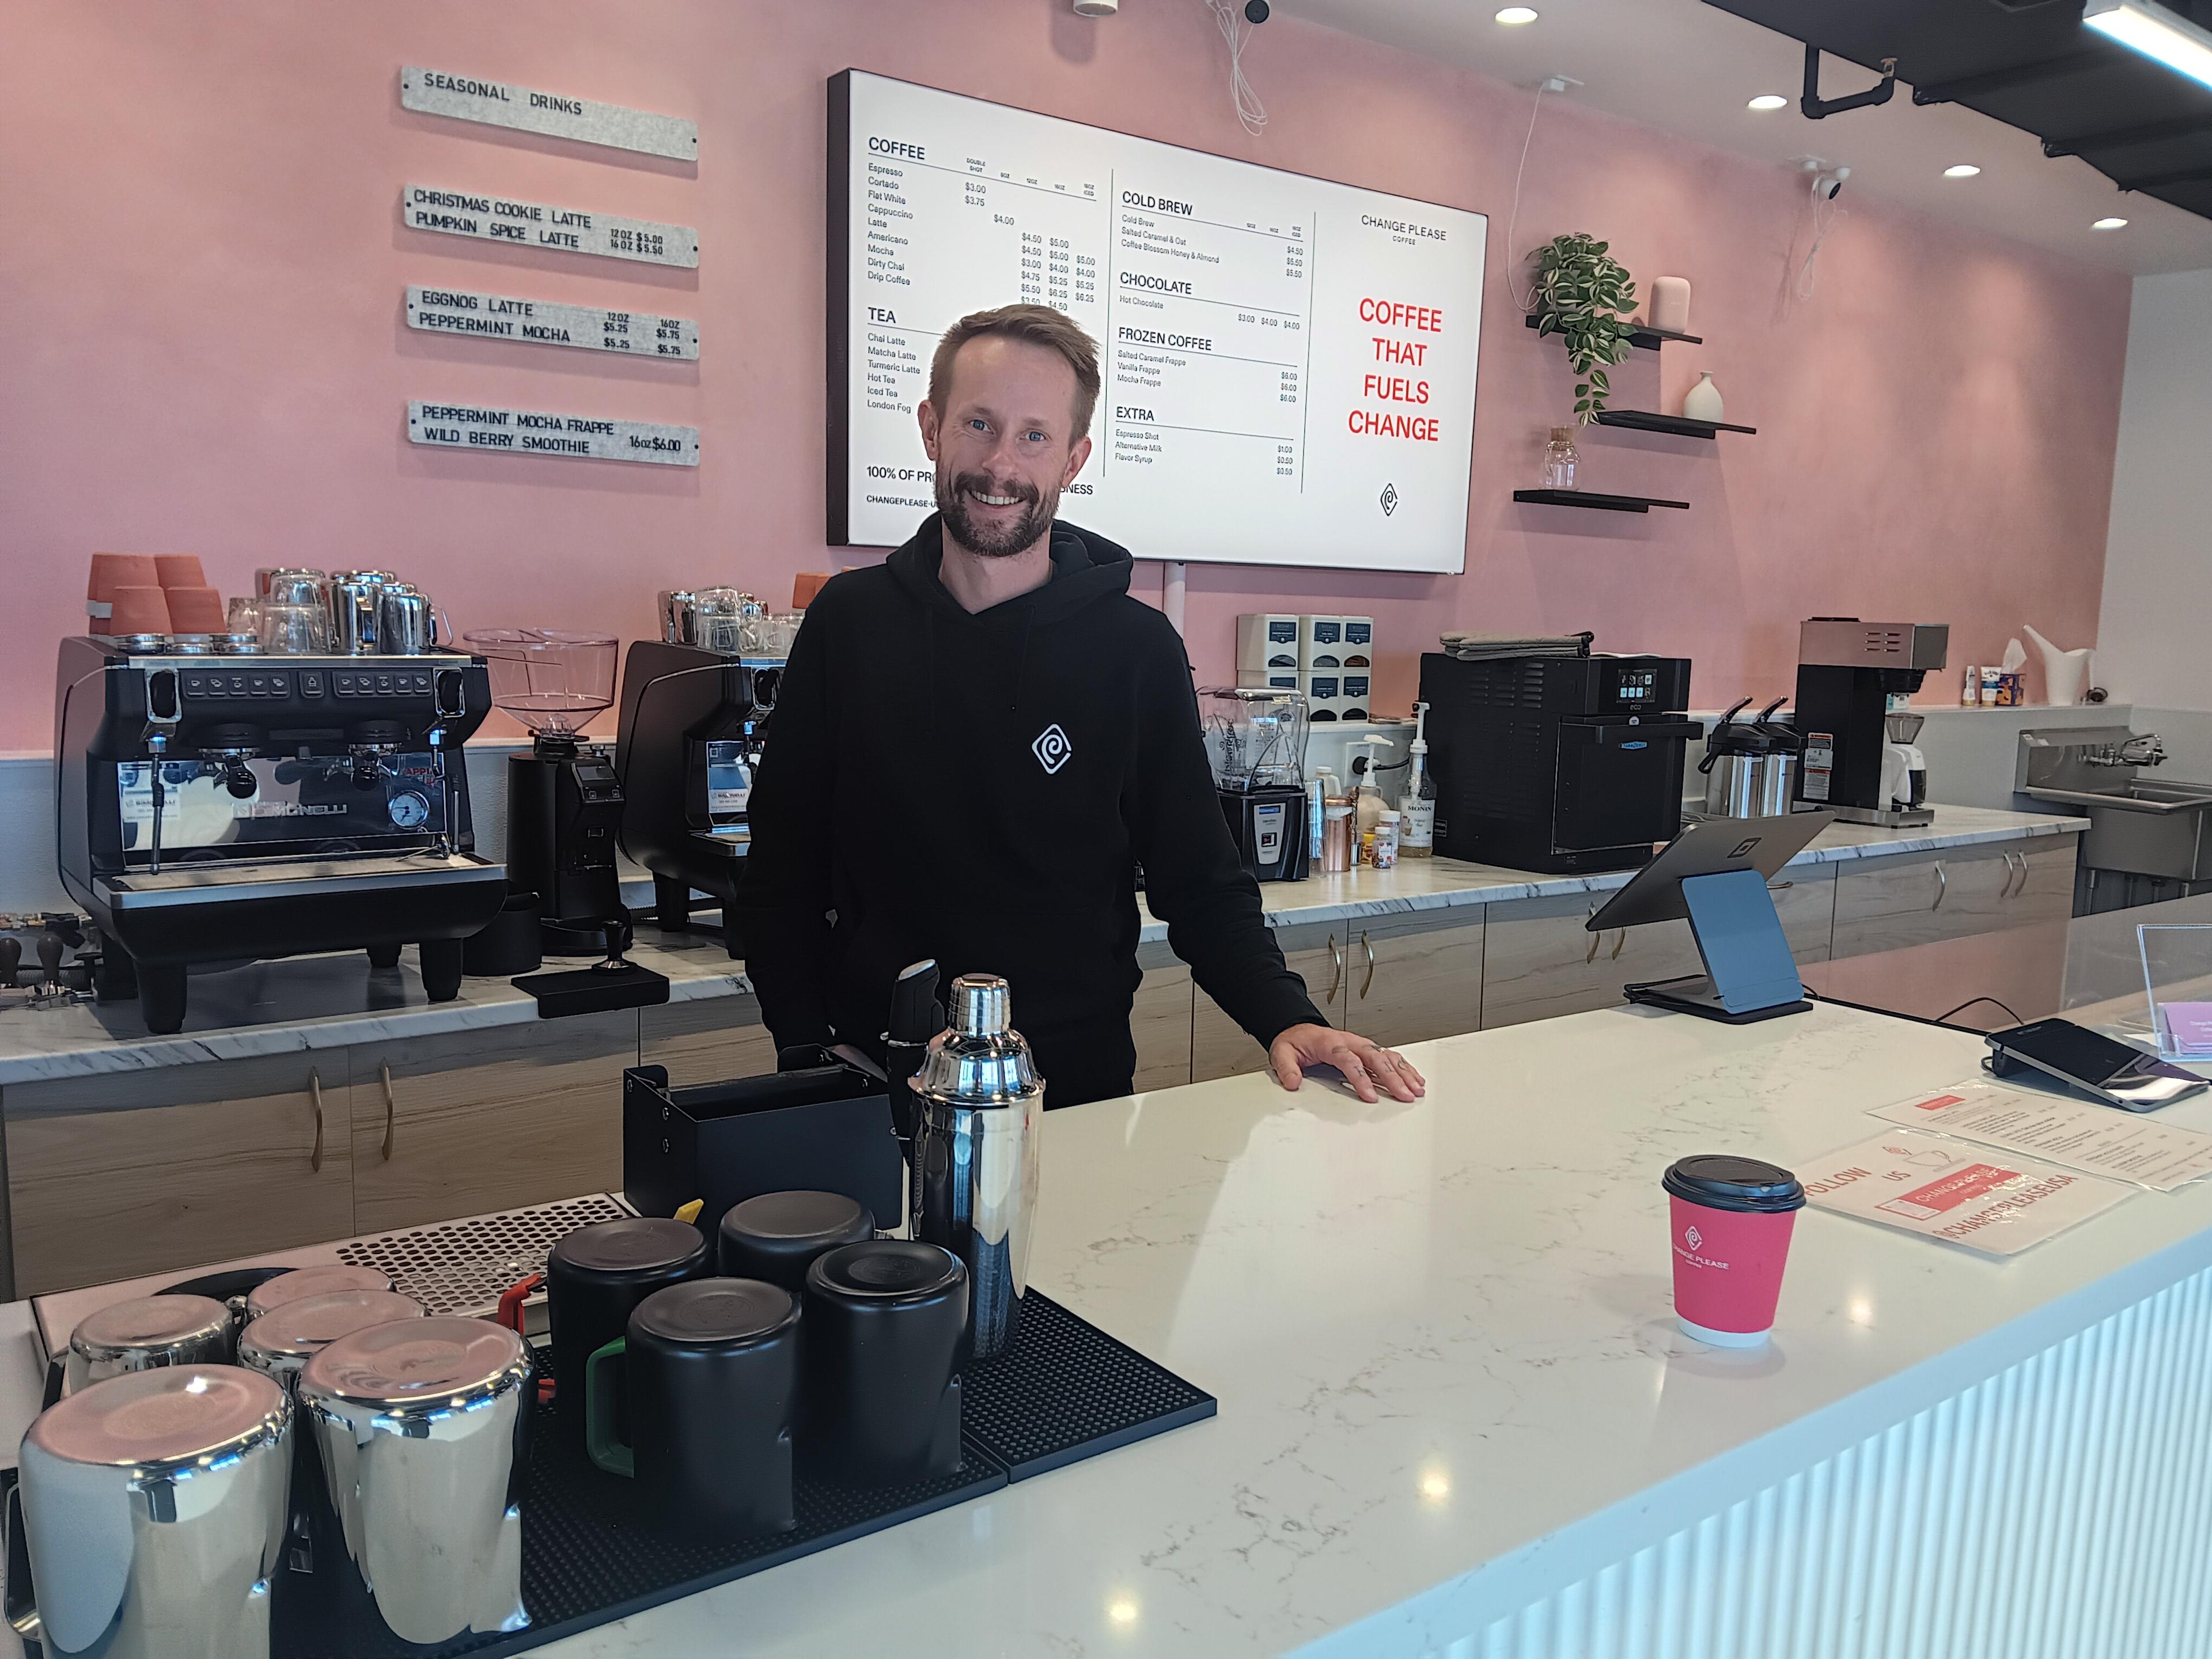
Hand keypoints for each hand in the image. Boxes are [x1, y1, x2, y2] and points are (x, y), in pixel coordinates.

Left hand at [1268, 1023, 1426, 1103]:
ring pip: (1386, 1056)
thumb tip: (1292, 1083)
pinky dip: (1404, 1067)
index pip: (1349, 1060)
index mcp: (1330, 1043)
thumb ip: (1286, 1068)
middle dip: (1392, 1078)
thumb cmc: (1295, 1042)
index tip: (1369, 1096)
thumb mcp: (1282, 1053)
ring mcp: (1361, 1045)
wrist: (1299, 1029)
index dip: (1361, 1078)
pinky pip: (1389, 1056)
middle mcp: (1350, 1042)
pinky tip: (1415, 1079)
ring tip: (1416, 1090)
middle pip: (1375, 1058)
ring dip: (1403, 1073)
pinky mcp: (1367, 1049)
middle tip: (1404, 1096)